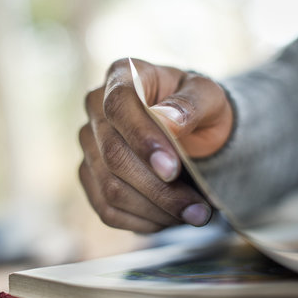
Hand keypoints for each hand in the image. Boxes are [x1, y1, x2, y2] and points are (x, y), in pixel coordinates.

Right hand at [79, 58, 232, 231]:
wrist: (190, 131)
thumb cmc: (198, 108)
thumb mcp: (209, 96)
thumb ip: (192, 103)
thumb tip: (168, 121)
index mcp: (122, 76)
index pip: (118, 106)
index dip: (142, 139)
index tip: (172, 169)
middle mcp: (95, 109)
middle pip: (113, 155)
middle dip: (159, 189)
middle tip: (199, 210)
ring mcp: (89, 145)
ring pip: (110, 188)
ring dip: (155, 210)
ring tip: (193, 215)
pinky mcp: (90, 176)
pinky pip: (106, 209)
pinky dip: (141, 222)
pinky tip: (169, 218)